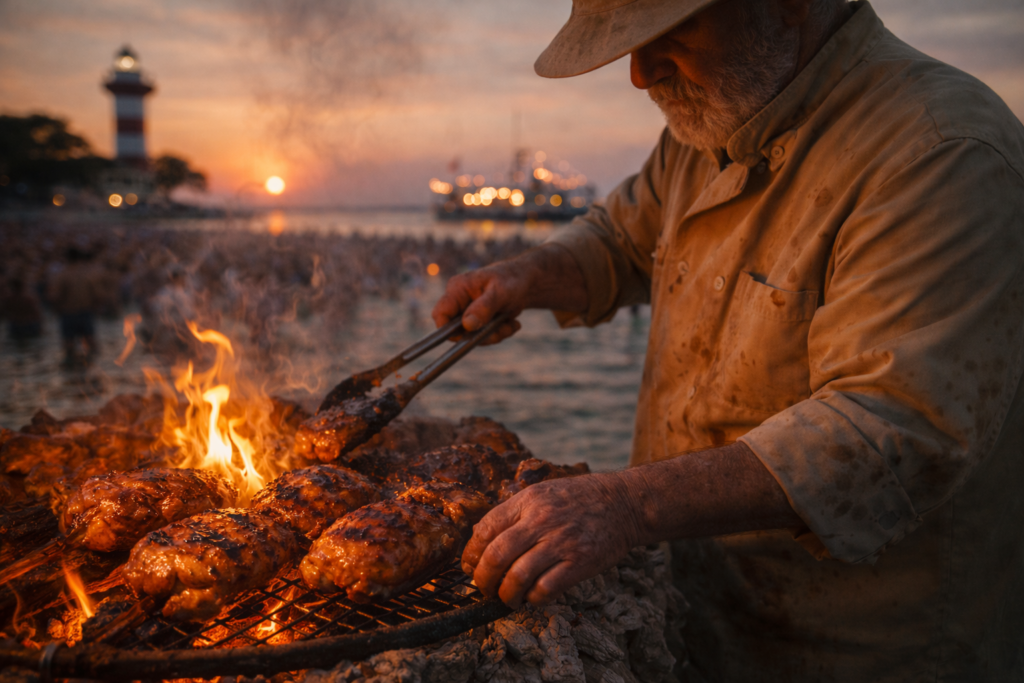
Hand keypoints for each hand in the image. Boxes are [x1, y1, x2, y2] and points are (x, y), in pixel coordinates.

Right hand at [431, 244, 588, 344]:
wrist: (527, 281)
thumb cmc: (512, 280)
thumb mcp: (500, 292)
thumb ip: (484, 307)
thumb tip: (467, 325)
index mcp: (457, 289)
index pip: (440, 314)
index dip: (448, 330)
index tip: (469, 336)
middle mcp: (459, 301)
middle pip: (457, 330)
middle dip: (480, 335)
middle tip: (502, 329)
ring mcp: (468, 311)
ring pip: (472, 336)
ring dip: (494, 335)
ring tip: (511, 324)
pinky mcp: (478, 320)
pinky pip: (483, 336)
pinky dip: (499, 333)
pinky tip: (512, 323)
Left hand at [461, 472, 642, 606]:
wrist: (623, 503)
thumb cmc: (578, 500)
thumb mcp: (542, 493)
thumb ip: (513, 513)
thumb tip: (480, 539)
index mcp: (528, 501)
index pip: (485, 530)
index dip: (471, 554)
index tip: (470, 567)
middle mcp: (542, 520)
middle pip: (497, 556)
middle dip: (483, 580)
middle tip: (484, 589)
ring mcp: (562, 542)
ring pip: (518, 577)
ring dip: (506, 595)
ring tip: (508, 598)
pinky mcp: (580, 562)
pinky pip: (546, 589)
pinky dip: (534, 599)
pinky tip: (534, 598)